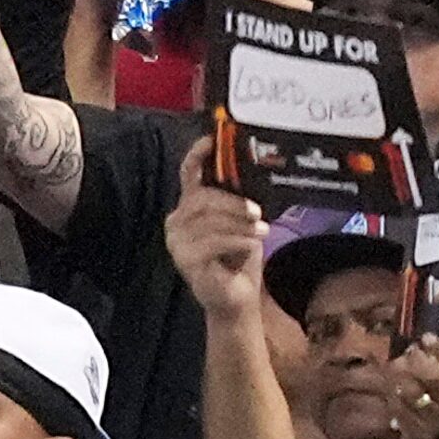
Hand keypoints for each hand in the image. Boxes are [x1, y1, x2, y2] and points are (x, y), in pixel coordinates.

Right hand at [164, 138, 266, 319]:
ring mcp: (176, 241)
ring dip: (239, 223)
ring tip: (262, 230)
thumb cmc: (238, 259)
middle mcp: (176, 221)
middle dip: (233, 202)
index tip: (211, 140)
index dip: (197, 155)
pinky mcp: (184, 259)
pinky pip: (212, 241)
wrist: (236, 298)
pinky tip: (252, 243)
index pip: (188, 175)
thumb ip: (237, 202)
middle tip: (257, 211)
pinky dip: (236, 239)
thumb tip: (251, 173)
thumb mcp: (241, 223)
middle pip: (201, 197)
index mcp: (189, 208)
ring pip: (208, 219)